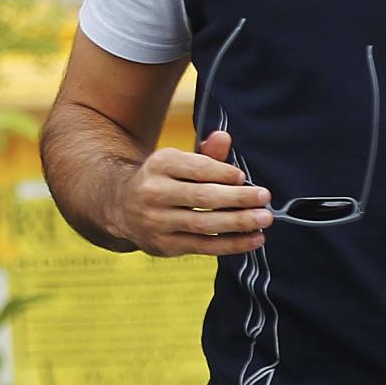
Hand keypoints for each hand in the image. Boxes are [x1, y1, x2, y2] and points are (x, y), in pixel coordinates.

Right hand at [110, 130, 274, 256]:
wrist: (121, 207)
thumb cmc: (162, 180)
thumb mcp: (177, 162)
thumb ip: (205, 154)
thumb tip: (224, 138)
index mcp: (159, 164)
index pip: (198, 168)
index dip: (224, 173)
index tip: (244, 177)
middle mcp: (154, 192)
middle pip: (203, 197)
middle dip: (238, 198)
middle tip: (264, 197)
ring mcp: (157, 222)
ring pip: (205, 224)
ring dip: (239, 222)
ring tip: (264, 219)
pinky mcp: (165, 245)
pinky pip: (204, 246)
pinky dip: (232, 244)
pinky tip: (254, 239)